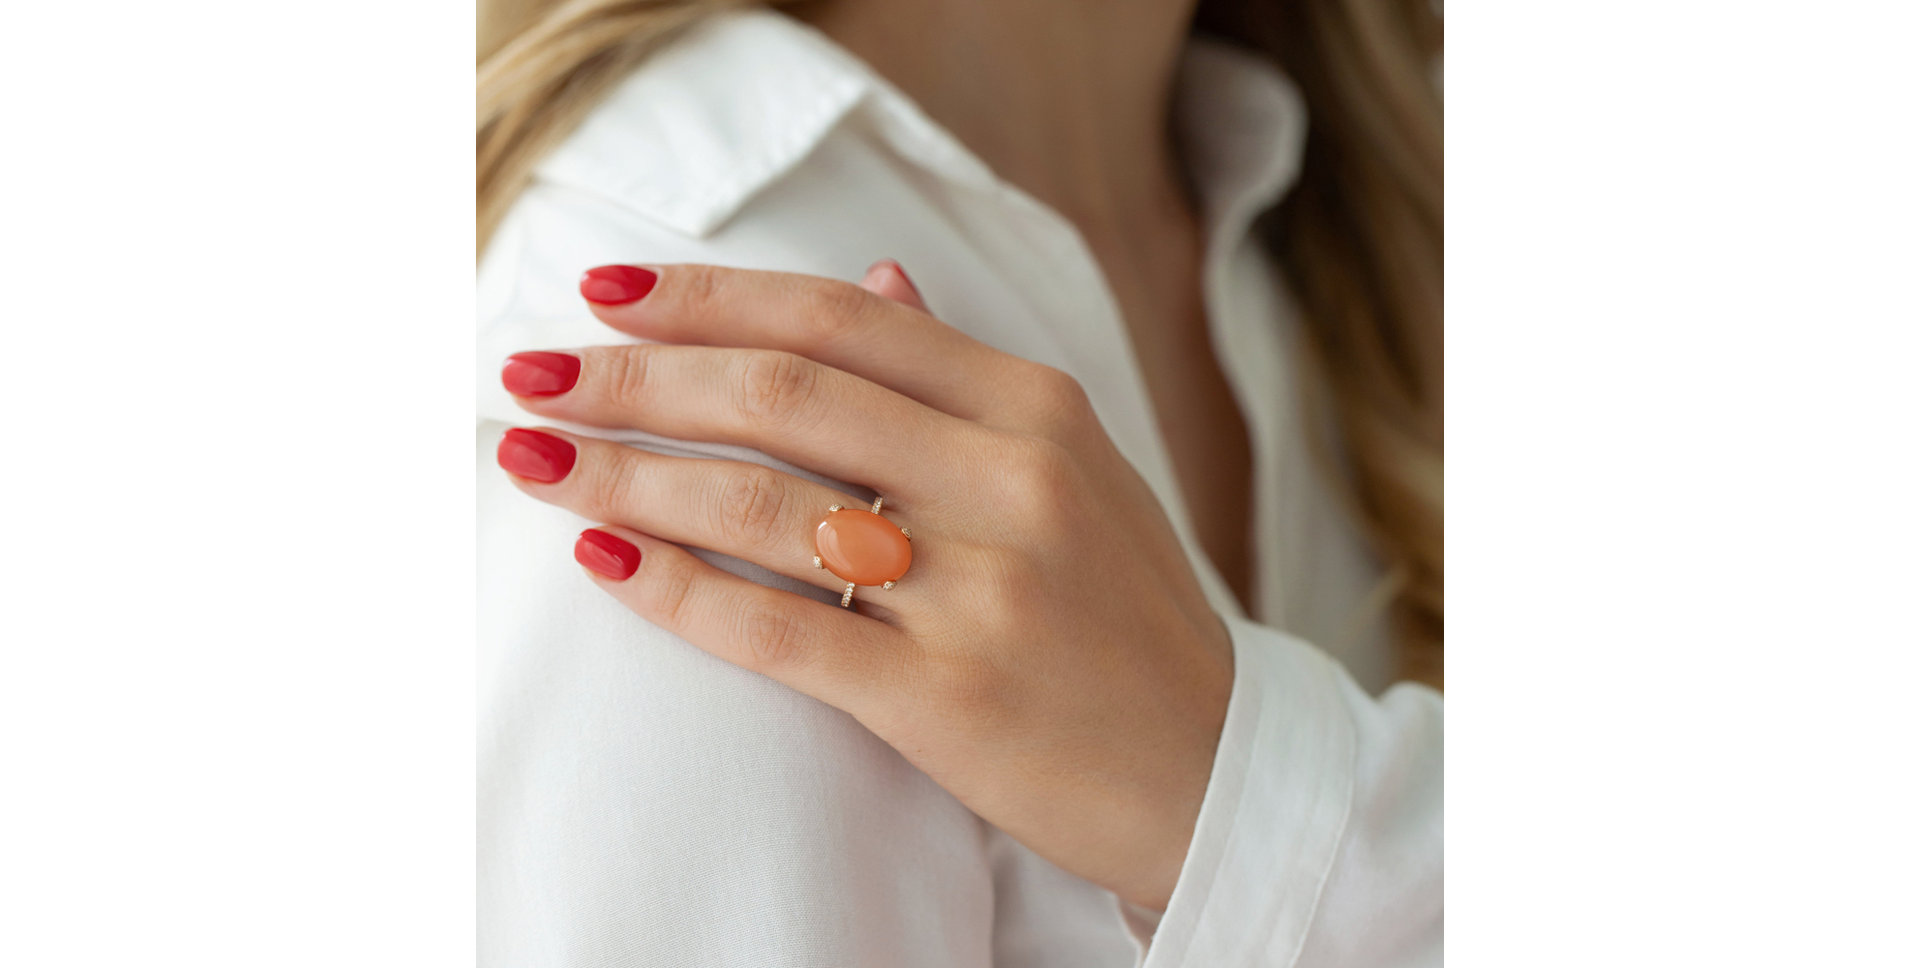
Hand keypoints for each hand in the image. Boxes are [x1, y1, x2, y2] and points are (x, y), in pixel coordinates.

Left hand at [495, 261, 1232, 909]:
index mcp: (1036, 407)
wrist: (1208, 770)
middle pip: (781, 393)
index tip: (606, 293)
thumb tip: (874, 277)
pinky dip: (674, 589)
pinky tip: (601, 557)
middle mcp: (1009, 481)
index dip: (710, 296)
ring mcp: (981, 590)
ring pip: (761, 504)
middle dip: (634, 378)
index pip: (840, 318)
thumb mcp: (1074, 467)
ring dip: (624, 474)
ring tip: (531, 459)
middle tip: (531, 375)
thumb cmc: (1126, 613)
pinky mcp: (945, 697)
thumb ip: (964, 377)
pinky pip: (778, 628)